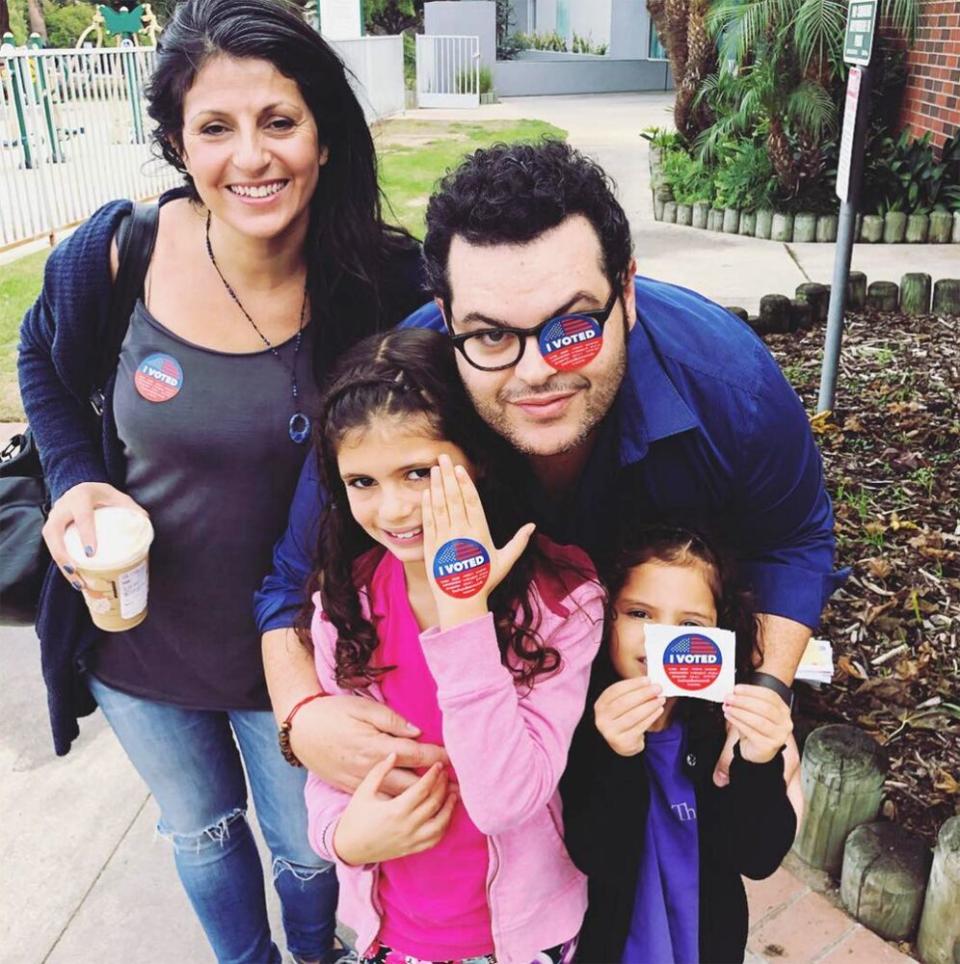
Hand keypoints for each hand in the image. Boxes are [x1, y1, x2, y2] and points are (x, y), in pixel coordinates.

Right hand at [42, 482, 148, 588]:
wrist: (79, 486)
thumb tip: (145, 522)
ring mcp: (53, 518)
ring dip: (61, 564)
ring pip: (50, 543)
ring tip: (77, 582)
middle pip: (53, 533)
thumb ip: (130, 507)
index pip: (82, 517)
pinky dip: (63, 564)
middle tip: (76, 572)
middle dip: (62, 555)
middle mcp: (62, 507)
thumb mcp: (116, 496)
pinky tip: (75, 578)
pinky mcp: (51, 529)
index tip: (91, 553)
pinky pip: (52, 548)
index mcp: (81, 498)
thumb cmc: (100, 494)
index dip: (85, 535)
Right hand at [289, 695, 447, 794]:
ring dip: (424, 801)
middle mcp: (370, 771)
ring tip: (448, 798)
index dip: (438, 758)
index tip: (455, 759)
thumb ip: (392, 721)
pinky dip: (401, 808)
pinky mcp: (353, 790)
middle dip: (438, 785)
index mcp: (375, 748)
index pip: (416, 756)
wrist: (300, 731)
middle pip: (412, 784)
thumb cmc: (332, 714)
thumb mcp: (363, 708)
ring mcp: (361, 784)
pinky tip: (417, 808)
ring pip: (399, 799)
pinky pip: (383, 805)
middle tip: (460, 783)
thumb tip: (416, 732)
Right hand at [333, 755, 457, 864]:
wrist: (348, 848)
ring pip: (440, 823)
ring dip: (449, 807)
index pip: (422, 789)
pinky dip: (444, 825)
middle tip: (446, 774)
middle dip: (443, 786)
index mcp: (396, 810)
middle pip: (434, 803)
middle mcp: (407, 826)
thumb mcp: (363, 791)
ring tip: (453, 793)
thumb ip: (379, 771)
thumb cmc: (355, 818)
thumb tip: (394, 754)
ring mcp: (411, 840)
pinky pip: (435, 839)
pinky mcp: (412, 849)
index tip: (438, 765)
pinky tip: (446, 814)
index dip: (433, 775)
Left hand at [421, 454, 534, 628]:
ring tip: (434, 470)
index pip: (472, 502)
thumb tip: (532, 526)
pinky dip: (427, 507)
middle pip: (454, 499)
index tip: (459, 469)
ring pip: (440, 508)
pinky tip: (426, 493)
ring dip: (436, 487)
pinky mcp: (432, 548)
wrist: (461, 601)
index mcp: (480, 534)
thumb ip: (518, 542)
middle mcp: (462, 534)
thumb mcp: (505, 562)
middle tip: (443, 458)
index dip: (465, 483)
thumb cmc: (484, 580)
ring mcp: (445, 540)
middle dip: (448, 477)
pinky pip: (429, 523)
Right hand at [593, 676, 664, 756]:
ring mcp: (611, 732)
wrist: (622, 742)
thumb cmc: (623, 718)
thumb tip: (649, 683)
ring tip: (661, 699)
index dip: (632, 684)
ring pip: (633, 715)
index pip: (615, 690)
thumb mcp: (621, 704)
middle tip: (658, 688)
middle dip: (643, 694)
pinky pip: (640, 727)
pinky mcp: (623, 742)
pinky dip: (651, 717)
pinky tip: (658, 710)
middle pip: (624, 702)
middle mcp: (602, 718)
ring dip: (650, 705)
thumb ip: (632, 693)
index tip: (647, 680)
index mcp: (600, 705)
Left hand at [722, 684, 792, 763]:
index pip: (770, 695)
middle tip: (729, 698)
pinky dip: (737, 723)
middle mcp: (784, 722)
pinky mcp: (768, 746)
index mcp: (783, 709)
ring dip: (739, 712)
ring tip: (727, 708)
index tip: (737, 688)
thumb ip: (747, 701)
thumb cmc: (756, 728)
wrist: (757, 751)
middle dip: (744, 701)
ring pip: (758, 721)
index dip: (752, 690)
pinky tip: (729, 717)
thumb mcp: (755, 712)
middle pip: (765, 707)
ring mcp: (778, 736)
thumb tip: (733, 693)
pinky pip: (751, 732)